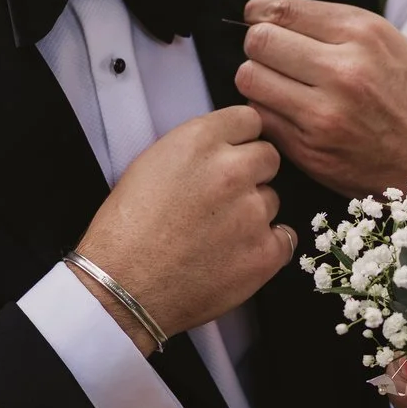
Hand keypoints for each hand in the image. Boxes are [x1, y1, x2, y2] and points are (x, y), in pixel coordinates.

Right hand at [74, 106, 292, 349]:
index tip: (234, 153)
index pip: (248, 119)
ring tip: (218, 235)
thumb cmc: (126, 232)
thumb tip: (224, 148)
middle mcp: (231, 170)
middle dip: (252, 174)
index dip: (241, 139)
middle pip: (268, 157)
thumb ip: (195, 149)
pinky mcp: (265, 252)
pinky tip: (235, 256)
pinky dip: (266, 248)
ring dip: (254, 213)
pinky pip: (284, 239)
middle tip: (225, 199)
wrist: (122, 287)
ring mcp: (252, 212)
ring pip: (273, 200)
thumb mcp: (150, 165)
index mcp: (199, 142)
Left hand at [235, 0, 406, 196]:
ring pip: (250, 79)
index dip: (260, 14)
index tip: (260, 20)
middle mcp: (342, 70)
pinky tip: (292, 114)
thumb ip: (332, 26)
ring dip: (259, 80)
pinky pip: (262, 118)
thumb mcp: (389, 43)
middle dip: (261, 46)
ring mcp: (323, 114)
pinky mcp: (310, 151)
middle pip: (258, 41)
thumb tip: (269, 15)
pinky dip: (269, 113)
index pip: (280, 9)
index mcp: (363, 33)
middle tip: (276, 58)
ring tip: (283, 86)